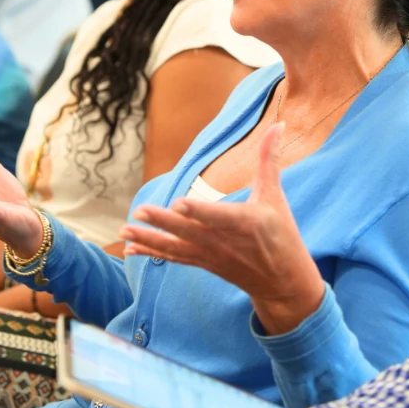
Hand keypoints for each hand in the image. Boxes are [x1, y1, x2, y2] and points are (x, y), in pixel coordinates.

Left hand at [119, 123, 325, 335]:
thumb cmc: (281, 234)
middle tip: (139, 212)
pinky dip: (152, 253)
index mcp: (245, 223)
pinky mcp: (203, 263)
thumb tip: (278, 124)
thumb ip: (270, 159)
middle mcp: (224, 242)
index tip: (177, 203)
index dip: (198, 211)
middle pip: (189, 232)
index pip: (218, 216)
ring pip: (176, 248)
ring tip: (124, 232)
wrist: (284, 283)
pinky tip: (129, 249)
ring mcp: (211, 256)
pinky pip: (175, 258)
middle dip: (163, 223)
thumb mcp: (276, 196)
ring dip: (149, 240)